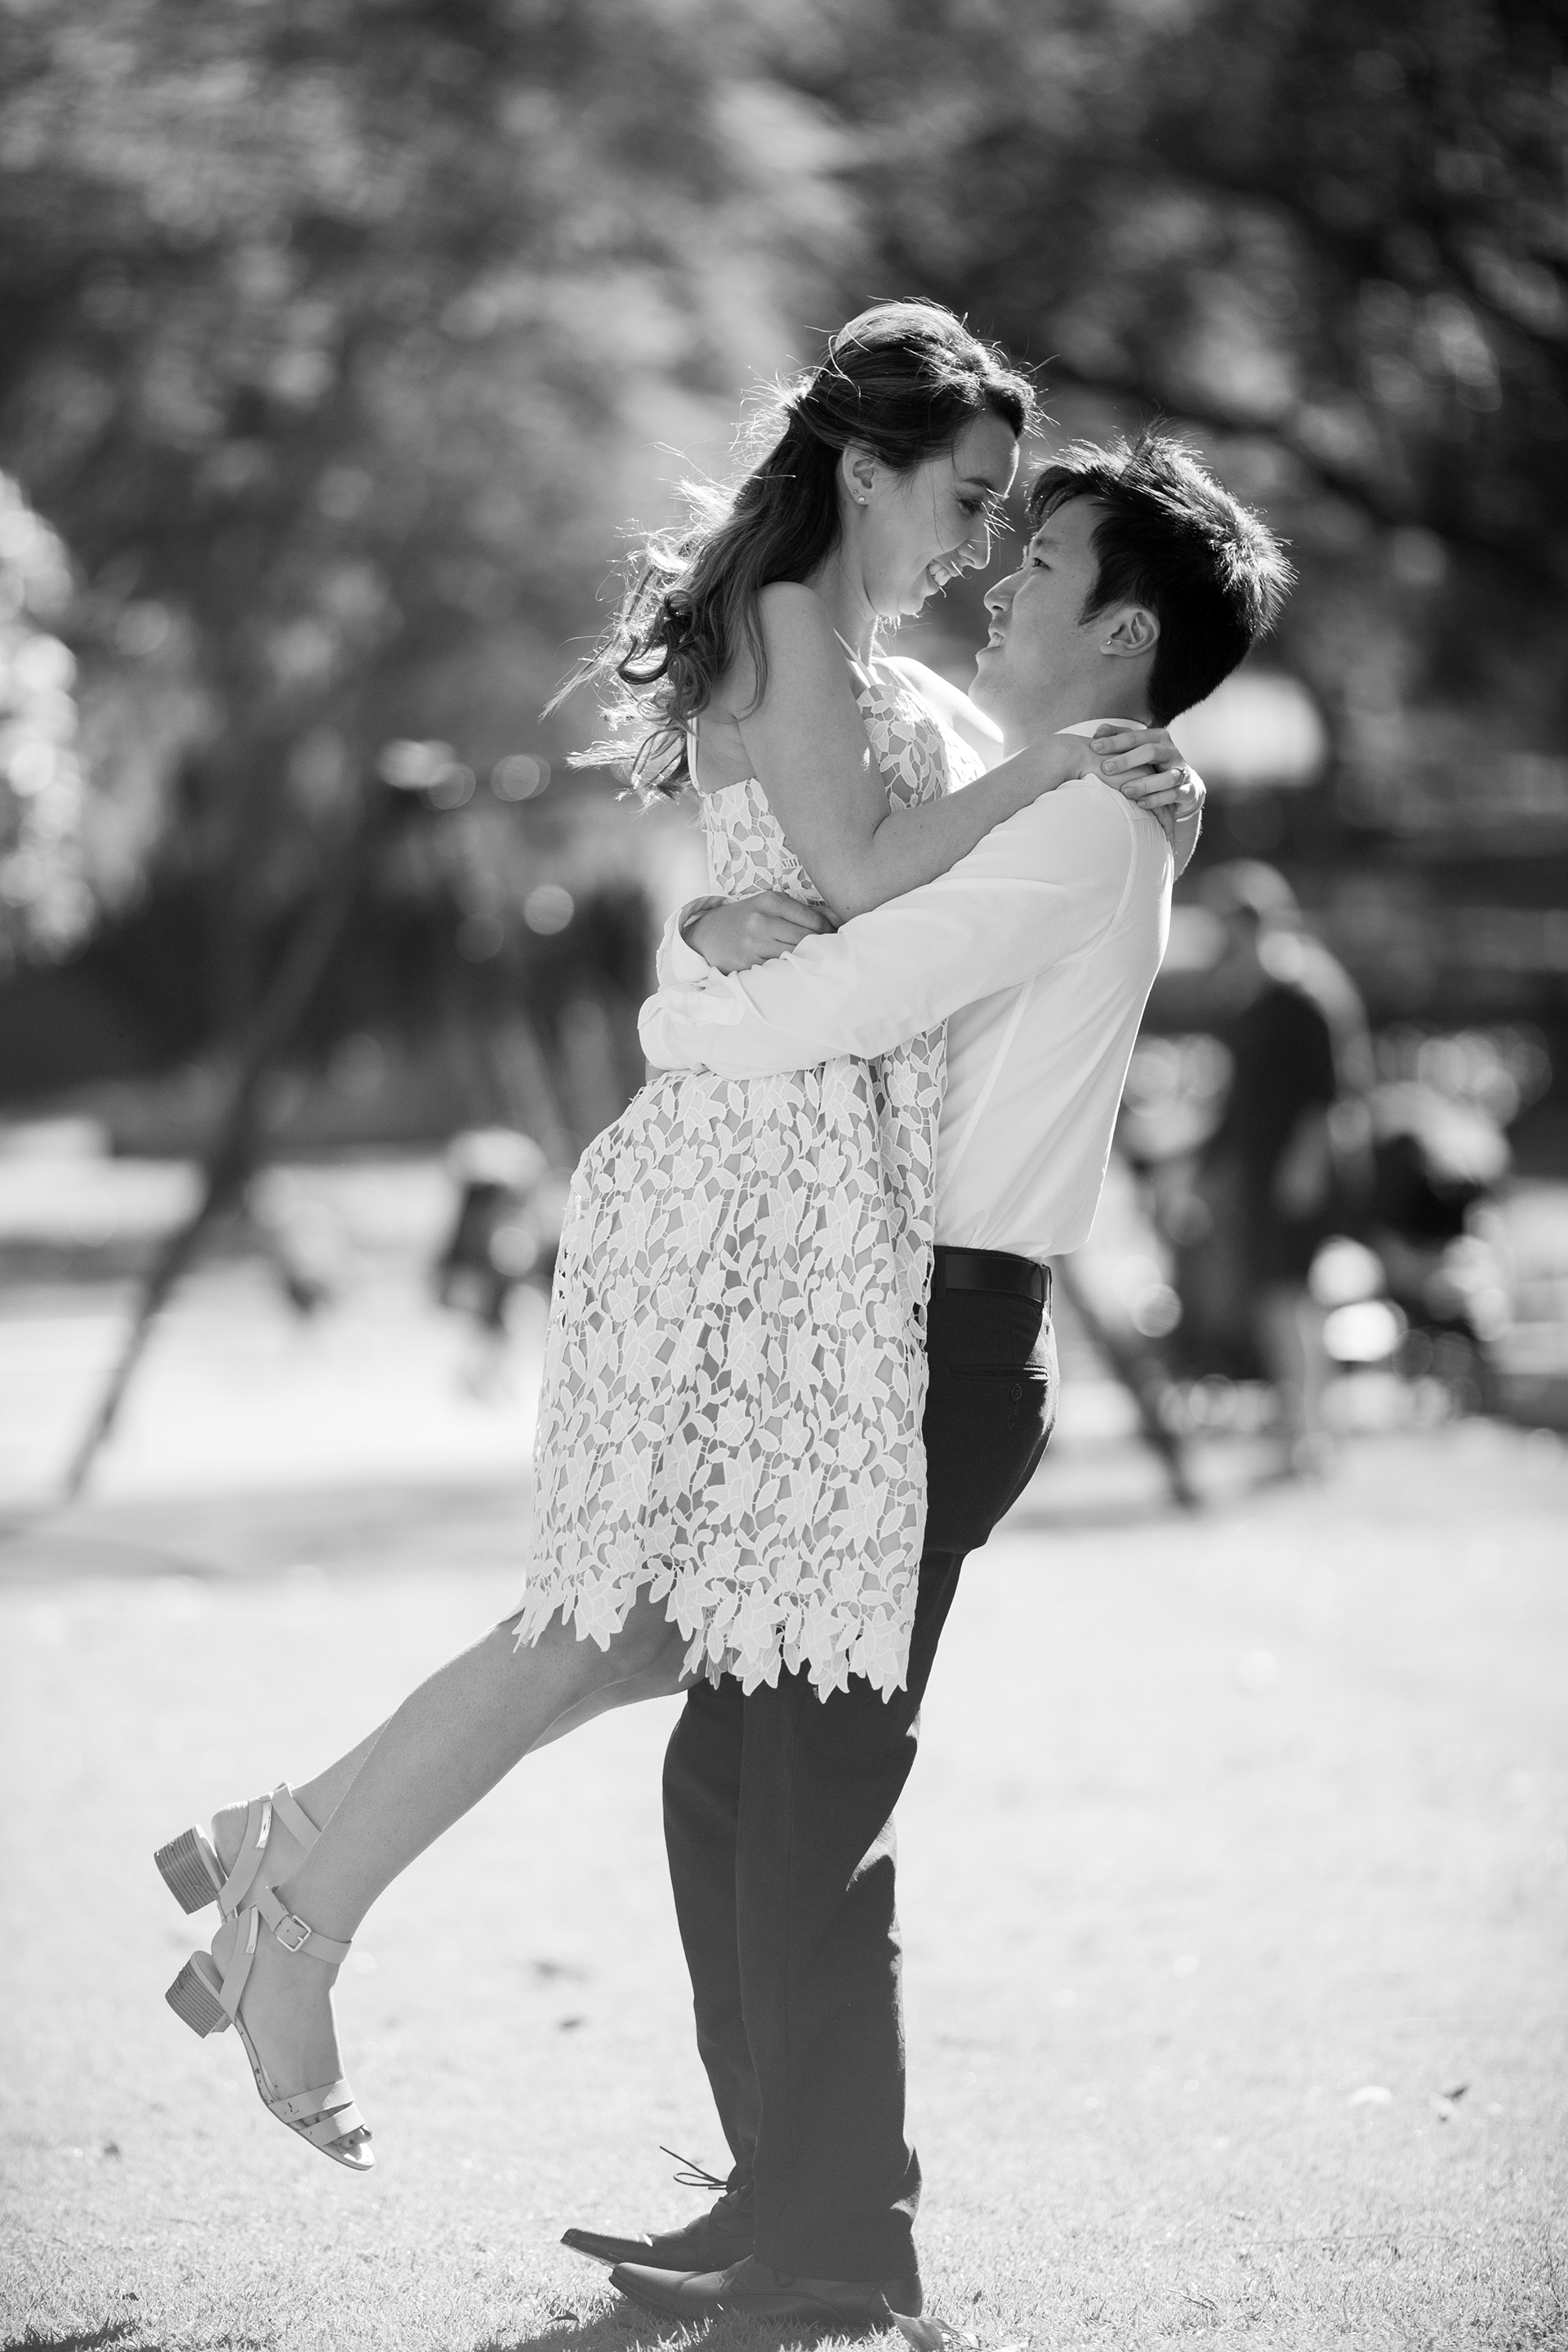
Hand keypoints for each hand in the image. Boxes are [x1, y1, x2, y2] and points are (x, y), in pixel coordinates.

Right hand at [686, 890, 835, 973]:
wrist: (708, 933)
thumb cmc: (747, 917)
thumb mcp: (771, 904)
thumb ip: (803, 910)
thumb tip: (840, 918)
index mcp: (771, 901)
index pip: (815, 920)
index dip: (829, 932)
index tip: (832, 937)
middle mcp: (762, 921)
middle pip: (808, 939)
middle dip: (821, 947)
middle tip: (827, 952)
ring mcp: (753, 944)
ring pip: (795, 956)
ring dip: (806, 960)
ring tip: (812, 961)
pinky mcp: (746, 963)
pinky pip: (777, 969)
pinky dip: (787, 970)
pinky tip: (791, 969)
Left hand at [1088, 724, 1204, 818]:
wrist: (1185, 786)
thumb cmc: (1153, 766)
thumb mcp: (1138, 750)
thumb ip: (1119, 738)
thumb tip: (1098, 732)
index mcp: (1159, 738)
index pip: (1136, 736)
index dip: (1115, 741)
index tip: (1094, 747)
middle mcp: (1171, 752)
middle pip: (1151, 751)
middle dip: (1127, 760)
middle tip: (1106, 768)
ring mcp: (1181, 771)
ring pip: (1167, 776)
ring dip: (1144, 783)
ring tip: (1125, 791)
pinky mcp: (1187, 791)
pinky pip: (1173, 794)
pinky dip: (1156, 800)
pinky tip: (1140, 804)